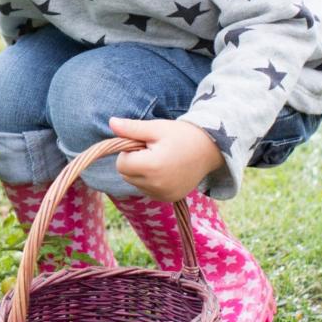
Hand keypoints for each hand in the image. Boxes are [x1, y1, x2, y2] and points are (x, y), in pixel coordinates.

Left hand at [108, 117, 225, 202]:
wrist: (210, 149)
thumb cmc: (181, 135)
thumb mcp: (156, 128)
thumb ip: (132, 128)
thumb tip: (111, 123)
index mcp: (152, 167)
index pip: (121, 163)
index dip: (128, 151)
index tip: (144, 143)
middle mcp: (156, 185)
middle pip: (126, 175)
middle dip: (133, 161)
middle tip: (152, 150)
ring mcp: (163, 194)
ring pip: (135, 183)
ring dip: (141, 172)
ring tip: (160, 159)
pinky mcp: (169, 198)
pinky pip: (147, 190)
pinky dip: (150, 181)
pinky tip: (165, 170)